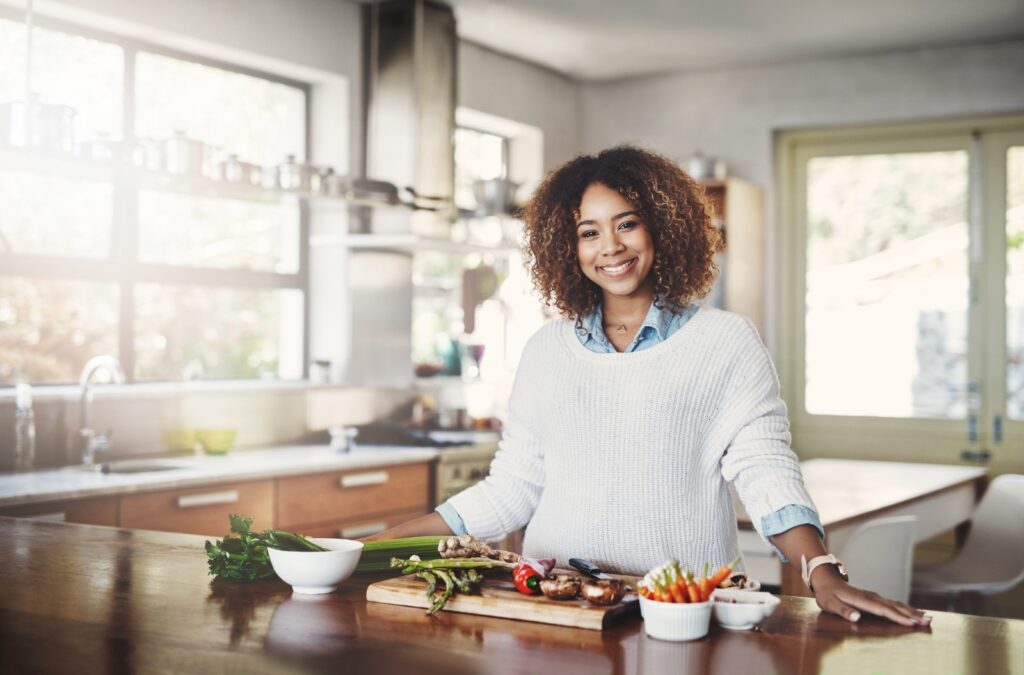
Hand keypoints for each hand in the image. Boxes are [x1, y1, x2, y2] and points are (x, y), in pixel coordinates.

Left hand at [811, 568, 930, 626]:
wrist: (826, 579)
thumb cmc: (827, 594)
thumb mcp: (829, 603)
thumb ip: (842, 610)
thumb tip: (856, 617)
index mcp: (862, 600)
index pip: (883, 610)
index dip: (898, 617)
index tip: (912, 624)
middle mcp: (871, 597)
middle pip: (895, 606)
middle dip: (912, 615)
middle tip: (928, 622)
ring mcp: (874, 596)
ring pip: (896, 604)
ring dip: (912, 611)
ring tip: (928, 618)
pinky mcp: (875, 598)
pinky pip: (893, 604)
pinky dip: (905, 608)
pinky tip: (914, 613)